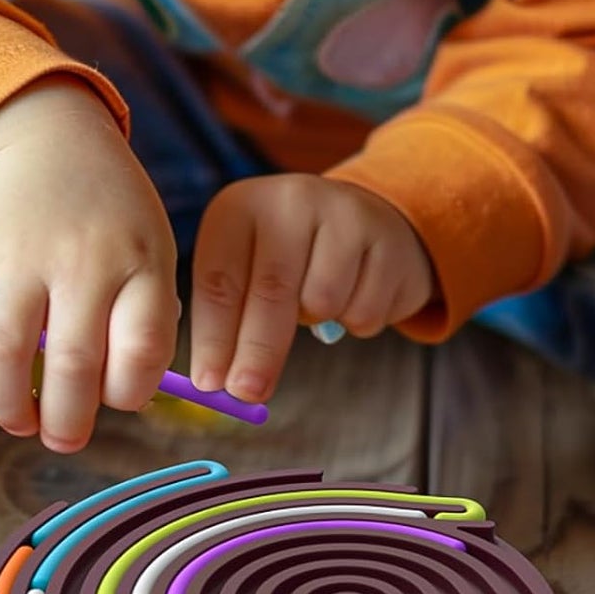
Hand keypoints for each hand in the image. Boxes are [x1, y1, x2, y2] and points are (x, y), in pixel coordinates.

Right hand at [0, 79, 178, 451]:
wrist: (53, 139)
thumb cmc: (112, 217)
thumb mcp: (151, 252)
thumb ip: (146, 321)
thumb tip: (122, 405)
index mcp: (140, 261)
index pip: (142, 350)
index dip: (129, 394)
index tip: (117, 398)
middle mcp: (84, 257)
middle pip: (73, 364)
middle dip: (66, 423)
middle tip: (63, 437)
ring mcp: (23, 250)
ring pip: (5, 352)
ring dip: (7, 406)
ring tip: (19, 420)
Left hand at [189, 174, 434, 403]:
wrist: (364, 223)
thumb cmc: (291, 260)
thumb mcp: (248, 270)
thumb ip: (229, 321)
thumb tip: (213, 383)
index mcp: (240, 207)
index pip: (220, 279)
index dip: (213, 337)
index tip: (209, 384)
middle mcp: (289, 200)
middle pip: (270, 289)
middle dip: (257, 351)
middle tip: (248, 393)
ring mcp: (341, 213)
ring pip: (322, 302)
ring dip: (318, 325)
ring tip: (318, 303)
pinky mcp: (385, 238)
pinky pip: (364, 309)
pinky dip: (357, 322)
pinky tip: (355, 294)